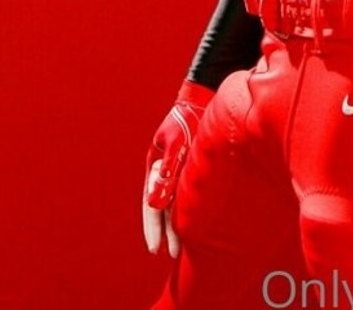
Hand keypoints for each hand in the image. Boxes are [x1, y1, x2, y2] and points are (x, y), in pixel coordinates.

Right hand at [142, 80, 214, 255]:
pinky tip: (194, 222)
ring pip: (174, 203)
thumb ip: (167, 168)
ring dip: (175, 224)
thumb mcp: (174, 142)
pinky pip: (186, 193)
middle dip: (165, 231)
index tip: (154, 248)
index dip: (153, 227)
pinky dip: (186, 209)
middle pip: (162, 208)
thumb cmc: (186, 119)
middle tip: (171, 253)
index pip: (151, 205)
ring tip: (180, 246)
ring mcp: (177, 170)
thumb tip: (158, 200)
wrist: (201, 98)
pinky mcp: (191, 166)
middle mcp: (164, 172)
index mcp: (155, 167)